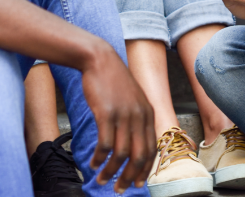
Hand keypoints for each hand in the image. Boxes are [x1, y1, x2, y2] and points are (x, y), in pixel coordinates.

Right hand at [79, 45, 155, 190]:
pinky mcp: (106, 114)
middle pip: (139, 156)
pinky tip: (92, 163)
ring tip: (101, 179)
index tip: (138, 183)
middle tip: (119, 189)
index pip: (152, 149)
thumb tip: (134, 144)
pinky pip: (104, 144)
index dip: (145, 169)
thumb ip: (137, 119)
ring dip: (111, 171)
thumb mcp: (134, 99)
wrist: (100, 60)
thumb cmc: (114, 82)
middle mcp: (140, 116)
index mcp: (148, 114)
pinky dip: (99, 158)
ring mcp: (124, 115)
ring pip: (121, 153)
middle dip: (129, 177)